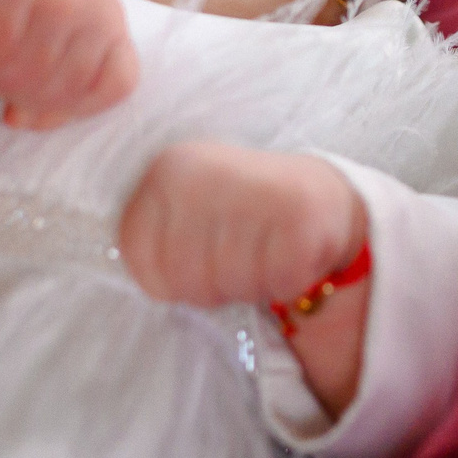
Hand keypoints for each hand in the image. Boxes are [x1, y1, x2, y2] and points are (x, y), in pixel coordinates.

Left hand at [120, 142, 369, 411]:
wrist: (319, 194)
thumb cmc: (238, 215)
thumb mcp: (181, 215)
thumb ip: (149, 243)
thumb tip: (147, 286)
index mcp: (167, 170)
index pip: (138, 259)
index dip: (166, 277)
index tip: (195, 255)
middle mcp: (205, 172)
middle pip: (186, 280)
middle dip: (212, 286)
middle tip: (237, 257)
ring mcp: (255, 190)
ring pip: (233, 285)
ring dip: (251, 285)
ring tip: (264, 251)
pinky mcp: (301, 218)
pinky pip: (278, 284)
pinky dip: (286, 283)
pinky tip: (290, 253)